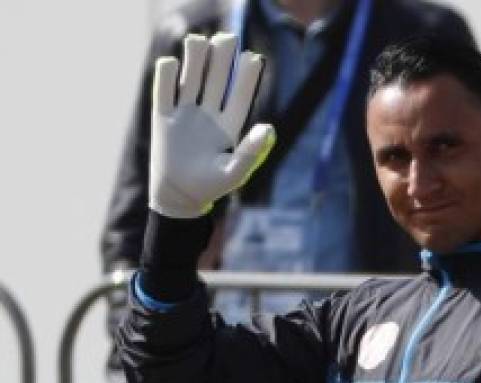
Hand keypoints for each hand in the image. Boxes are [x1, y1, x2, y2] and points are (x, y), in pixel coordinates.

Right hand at [149, 32, 275, 218]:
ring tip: (199, 42)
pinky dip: (167, 71)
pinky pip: (163, 85)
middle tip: (227, 39)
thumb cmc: (209, 188)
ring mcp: (185, 111)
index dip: (247, 76)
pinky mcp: (163, 114)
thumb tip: (269, 129)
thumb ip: (252, 153)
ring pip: (192, 73)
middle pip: (216, 75)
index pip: (240, 94)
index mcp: (229, 125)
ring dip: (196, 55)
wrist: (178, 197)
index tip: (253, 59)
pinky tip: (172, 66)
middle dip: (222, 55)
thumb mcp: (233, 173)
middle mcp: (209, 112)